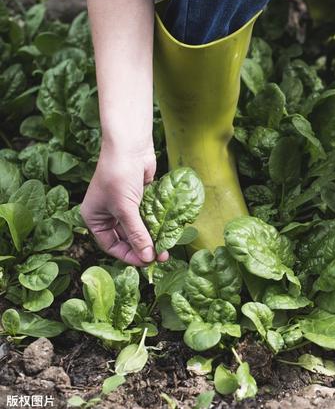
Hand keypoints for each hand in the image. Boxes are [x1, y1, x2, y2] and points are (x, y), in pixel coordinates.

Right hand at [81, 142, 168, 265]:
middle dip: (143, 248)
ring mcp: (124, 206)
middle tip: (160, 257)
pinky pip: (147, 217)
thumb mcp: (126, 209)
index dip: (129, 255)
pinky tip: (166, 233)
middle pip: (126, 239)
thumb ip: (137, 234)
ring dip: (151, 238)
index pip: (111, 245)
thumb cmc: (119, 175)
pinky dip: (156, 225)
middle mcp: (108, 214)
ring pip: (139, 229)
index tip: (146, 262)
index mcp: (95, 218)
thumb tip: (147, 256)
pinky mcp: (139, 199)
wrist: (130, 146)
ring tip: (166, 248)